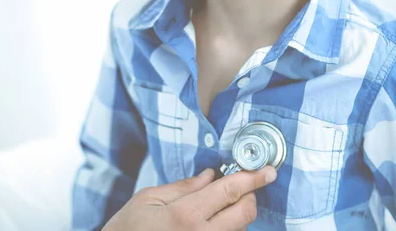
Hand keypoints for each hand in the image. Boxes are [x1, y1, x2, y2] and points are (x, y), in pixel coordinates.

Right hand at [102, 166, 276, 230]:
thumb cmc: (128, 228)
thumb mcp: (148, 198)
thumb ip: (183, 186)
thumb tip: (210, 176)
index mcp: (185, 215)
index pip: (229, 191)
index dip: (252, 178)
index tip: (267, 171)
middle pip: (245, 213)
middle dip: (248, 196)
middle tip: (239, 187)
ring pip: (240, 229)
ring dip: (236, 215)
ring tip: (215, 209)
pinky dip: (227, 229)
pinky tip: (211, 224)